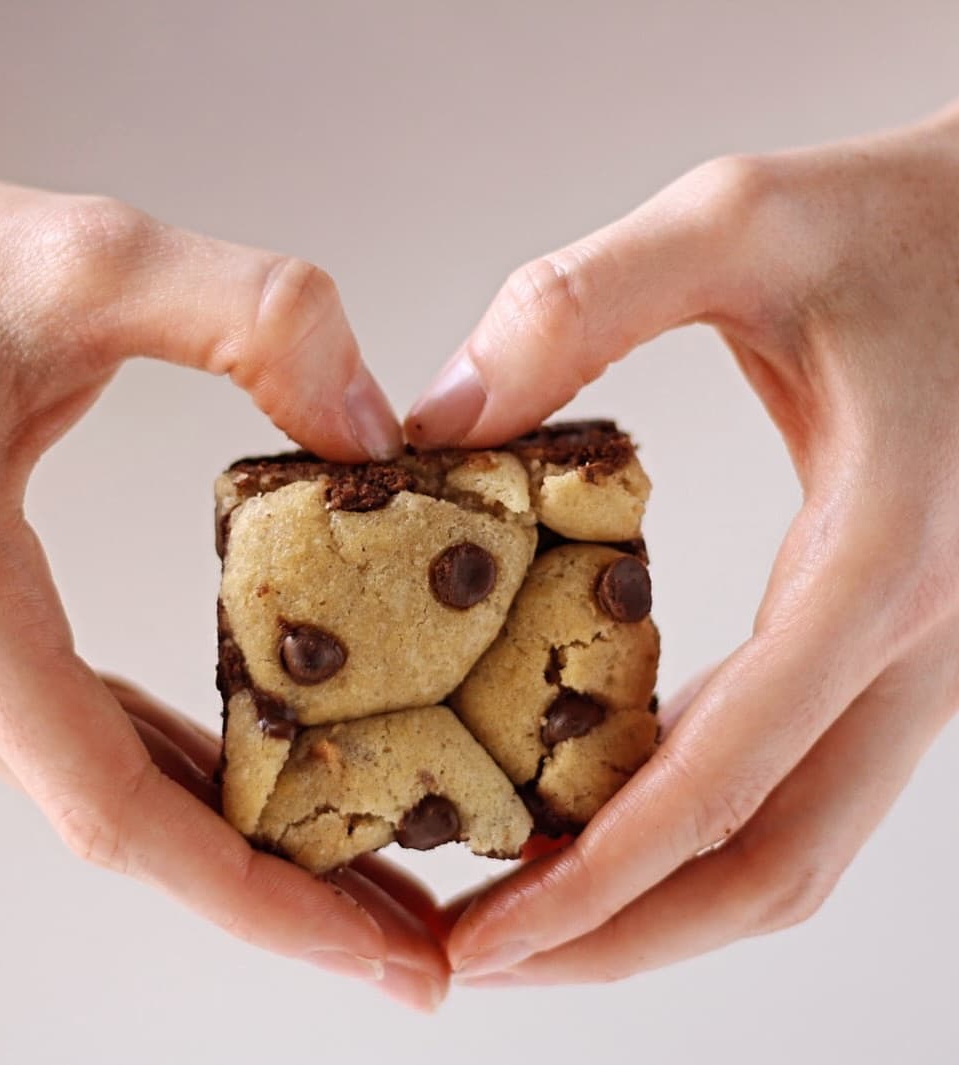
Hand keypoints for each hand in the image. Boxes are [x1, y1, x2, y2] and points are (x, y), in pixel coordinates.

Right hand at [0, 153, 447, 1010]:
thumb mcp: (86, 258)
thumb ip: (254, 318)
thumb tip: (375, 432)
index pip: (118, 804)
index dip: (259, 898)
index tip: (381, 951)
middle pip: (128, 829)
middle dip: (279, 901)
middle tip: (413, 945)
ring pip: (105, 792)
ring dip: (236, 850)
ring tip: (367, 882)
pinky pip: (79, 733)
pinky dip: (176, 778)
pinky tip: (256, 788)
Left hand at [406, 101, 958, 984]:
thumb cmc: (910, 217)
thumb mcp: (735, 220)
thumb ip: (578, 308)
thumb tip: (436, 427)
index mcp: (878, 560)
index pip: (728, 778)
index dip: (597, 878)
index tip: (484, 933)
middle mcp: (910, 639)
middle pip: (769, 866)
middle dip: (623, 936)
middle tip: (484, 959)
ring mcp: (910, 652)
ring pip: (792, 842)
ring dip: (660, 901)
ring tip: (525, 911)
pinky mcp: (883, 636)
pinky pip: (793, 770)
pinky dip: (694, 821)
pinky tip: (599, 805)